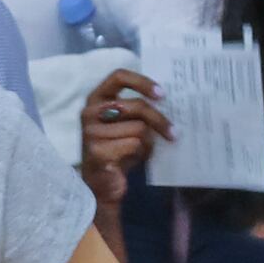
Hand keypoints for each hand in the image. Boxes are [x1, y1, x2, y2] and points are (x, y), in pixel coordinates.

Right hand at [79, 68, 166, 205]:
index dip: (143, 82)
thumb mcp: (126, 126)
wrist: (100, 185)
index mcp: (96, 99)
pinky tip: (135, 159)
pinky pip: (134, 145)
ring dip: (148, 143)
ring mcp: (91, 132)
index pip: (119, 76)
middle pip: (136, 106)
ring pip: (138, 128)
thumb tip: (169, 103)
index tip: (162, 94)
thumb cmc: (117, 151)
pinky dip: (142, 153)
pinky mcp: (97, 151)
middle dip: (159, 120)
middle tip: (174, 133)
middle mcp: (89, 112)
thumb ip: (138, 112)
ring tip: (141, 151)